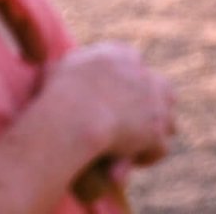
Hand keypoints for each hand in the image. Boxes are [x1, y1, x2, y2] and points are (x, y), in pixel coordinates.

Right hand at [43, 41, 176, 166]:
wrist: (74, 115)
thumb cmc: (58, 92)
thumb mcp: (55, 69)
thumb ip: (62, 67)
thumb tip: (47, 68)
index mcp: (118, 54)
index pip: (133, 58)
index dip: (127, 77)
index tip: (118, 91)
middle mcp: (142, 74)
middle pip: (161, 87)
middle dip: (152, 103)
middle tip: (136, 120)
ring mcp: (153, 103)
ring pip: (168, 118)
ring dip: (154, 131)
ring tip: (136, 144)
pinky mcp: (157, 131)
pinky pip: (160, 147)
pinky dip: (147, 155)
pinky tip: (131, 160)